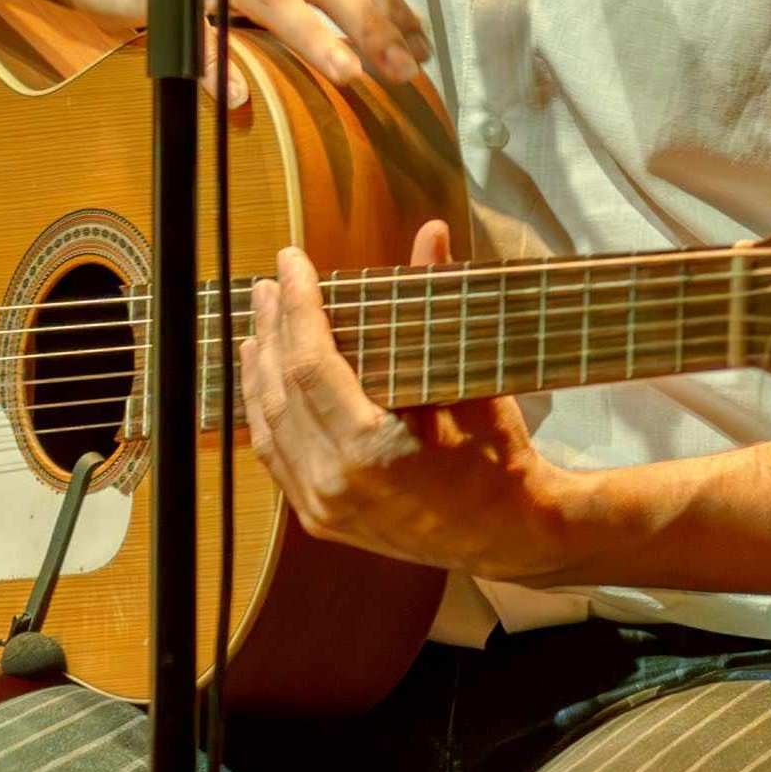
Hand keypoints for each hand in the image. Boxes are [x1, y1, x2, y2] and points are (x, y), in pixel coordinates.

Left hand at [239, 226, 573, 573]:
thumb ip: (438, 305)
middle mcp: (333, 483)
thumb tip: (431, 234)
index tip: (291, 263)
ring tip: (259, 326)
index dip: (296, 306)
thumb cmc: (498, 459)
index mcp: (370, 450)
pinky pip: (276, 458)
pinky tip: (265, 383)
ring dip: (259, 370)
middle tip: (269, 285)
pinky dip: (267, 414)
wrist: (511, 537)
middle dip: (272, 329)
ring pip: (268, 426)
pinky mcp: (319, 519)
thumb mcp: (471, 381)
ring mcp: (321, 507)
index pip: (309, 363)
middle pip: (280, 390)